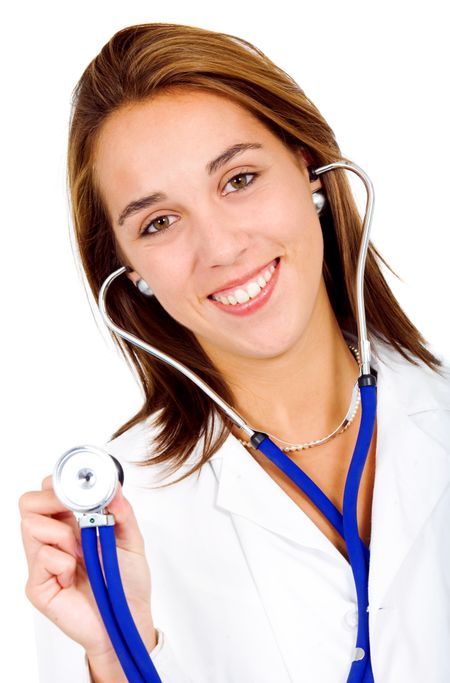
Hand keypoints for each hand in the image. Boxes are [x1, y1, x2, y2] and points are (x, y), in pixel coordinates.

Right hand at [19, 475, 156, 661]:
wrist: (128, 620)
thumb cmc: (126, 583)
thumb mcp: (131, 540)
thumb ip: (123, 512)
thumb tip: (114, 487)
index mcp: (70, 525)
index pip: (47, 494)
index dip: (56, 484)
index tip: (77, 484)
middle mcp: (52, 541)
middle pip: (28, 504)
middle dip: (51, 499)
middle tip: (72, 510)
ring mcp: (42, 563)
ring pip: (30, 525)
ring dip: (61, 532)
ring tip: (80, 551)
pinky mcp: (38, 587)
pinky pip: (42, 558)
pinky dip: (63, 561)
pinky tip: (73, 575)